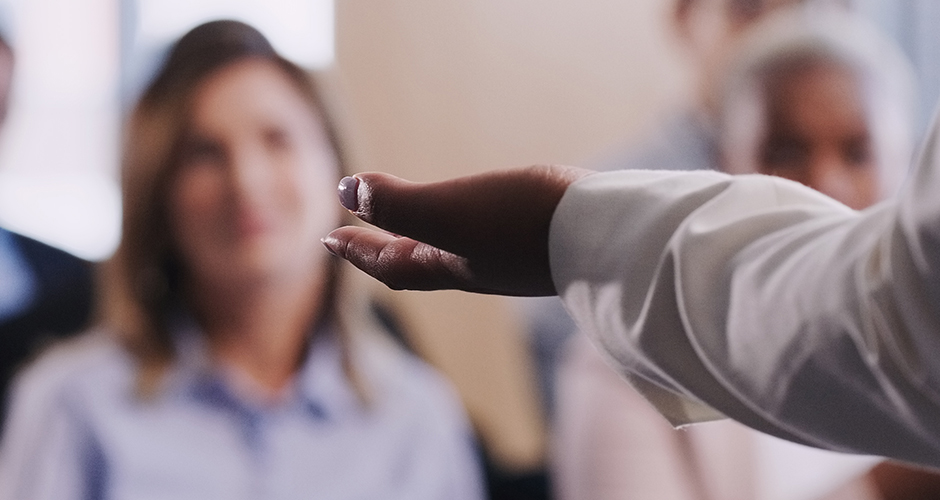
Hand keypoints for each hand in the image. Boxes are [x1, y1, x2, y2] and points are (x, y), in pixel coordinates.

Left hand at [321, 165, 590, 296]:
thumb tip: (346, 189)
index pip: (390, 263)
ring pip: (452, 253)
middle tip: (351, 234)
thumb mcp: (448, 211)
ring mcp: (513, 256)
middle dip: (380, 247)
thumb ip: (396, 204)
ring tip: (407, 226)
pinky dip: (466, 229)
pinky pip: (489, 238)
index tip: (330, 237)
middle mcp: (478, 267)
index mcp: (449, 265)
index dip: (357, 250)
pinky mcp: (545, 241)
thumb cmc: (523, 224)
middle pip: (415, 262)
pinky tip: (482, 215)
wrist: (609, 234)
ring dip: (419, 239)